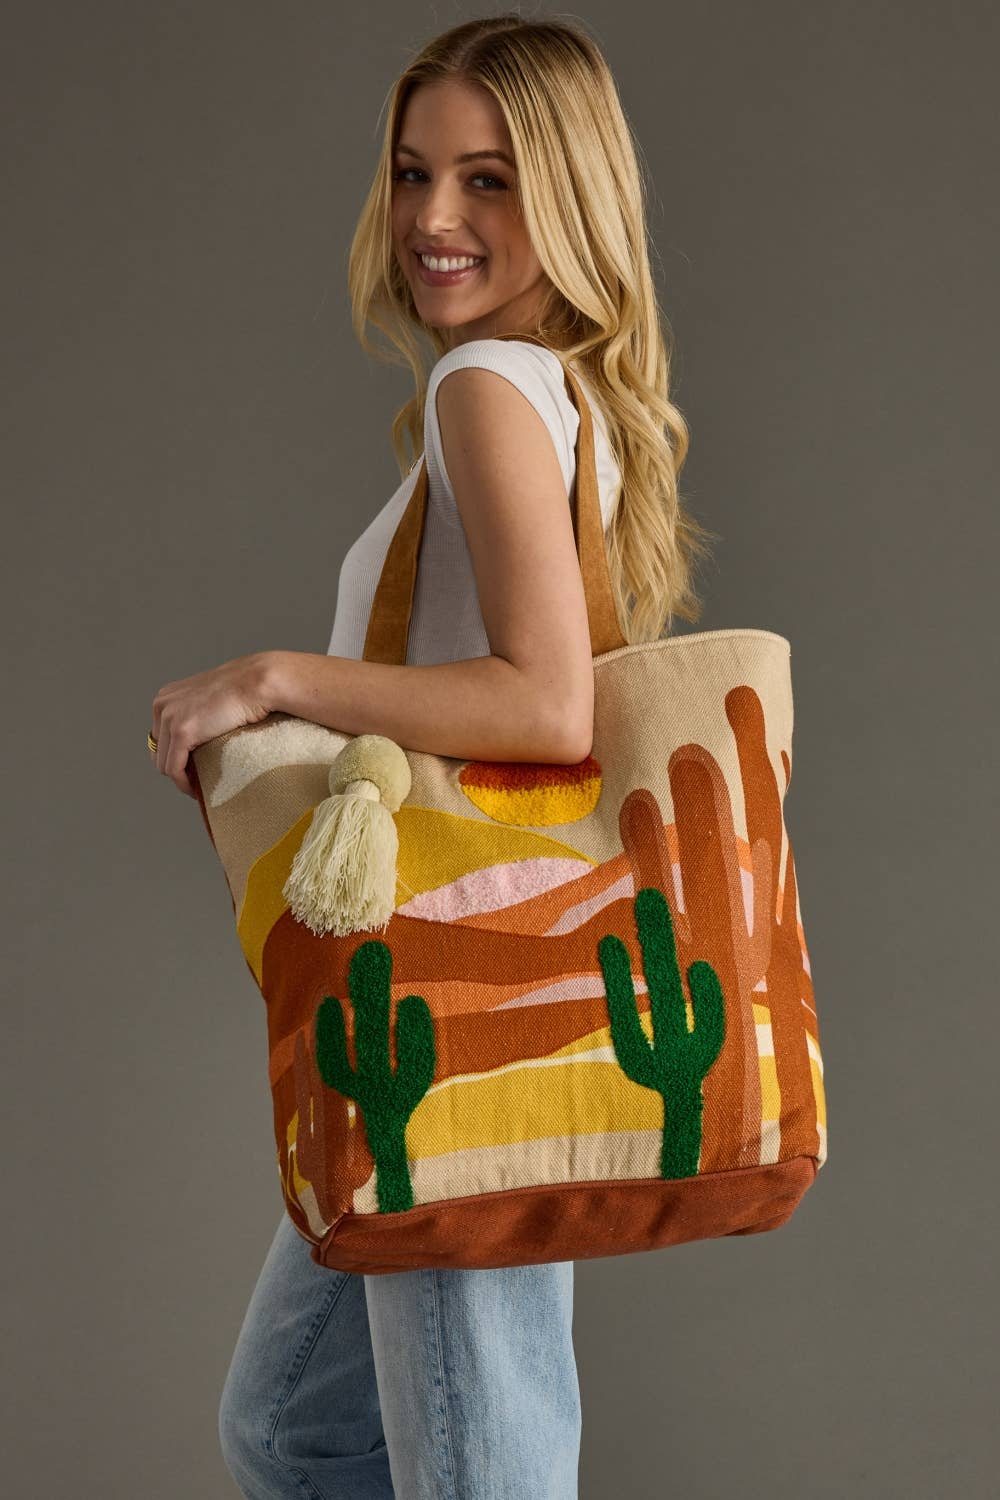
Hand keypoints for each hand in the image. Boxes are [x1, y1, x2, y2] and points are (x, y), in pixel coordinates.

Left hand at [150, 651, 273, 797]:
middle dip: (176, 767)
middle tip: (197, 780)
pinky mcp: (182, 732)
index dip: (173, 755)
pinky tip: (196, 789)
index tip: (191, 768)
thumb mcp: (210, 698)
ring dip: (180, 779)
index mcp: (166, 696)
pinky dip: (183, 783)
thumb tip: (200, 736)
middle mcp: (162, 705)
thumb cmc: (243, 689)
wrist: (255, 683)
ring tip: (198, 787)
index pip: (159, 736)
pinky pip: (174, 768)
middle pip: (158, 751)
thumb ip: (197, 712)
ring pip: (164, 763)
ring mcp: (170, 718)